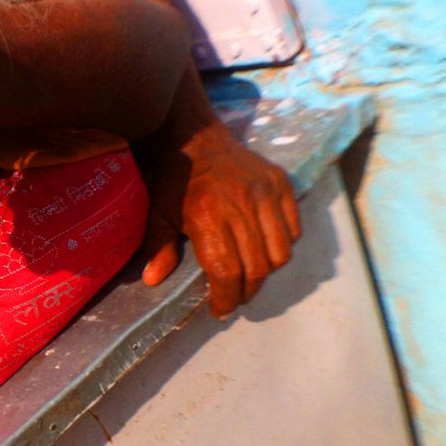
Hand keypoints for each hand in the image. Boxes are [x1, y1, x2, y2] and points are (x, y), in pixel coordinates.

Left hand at [141, 126, 299, 316]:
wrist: (194, 135)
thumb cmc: (173, 178)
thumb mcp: (158, 212)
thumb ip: (158, 247)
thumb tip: (153, 280)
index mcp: (208, 215)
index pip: (227, 270)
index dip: (226, 297)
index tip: (219, 310)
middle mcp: (242, 204)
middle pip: (257, 266)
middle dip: (246, 291)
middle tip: (234, 298)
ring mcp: (266, 192)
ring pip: (280, 252)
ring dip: (267, 272)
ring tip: (251, 277)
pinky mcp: (281, 183)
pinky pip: (293, 228)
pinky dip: (282, 246)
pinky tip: (264, 250)